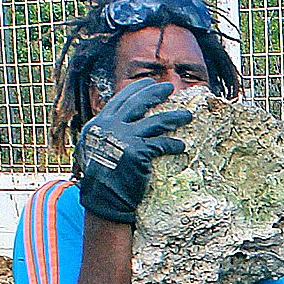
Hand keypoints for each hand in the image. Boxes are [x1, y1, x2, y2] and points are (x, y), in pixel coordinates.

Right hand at [73, 78, 190, 225]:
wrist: (102, 200)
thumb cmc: (101, 179)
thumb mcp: (95, 150)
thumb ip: (106, 134)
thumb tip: (120, 122)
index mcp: (99, 124)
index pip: (120, 100)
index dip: (137, 89)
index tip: (150, 83)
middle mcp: (109, 127)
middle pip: (138, 103)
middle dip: (156, 93)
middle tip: (170, 88)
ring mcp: (123, 139)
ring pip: (155, 122)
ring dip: (174, 117)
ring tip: (187, 116)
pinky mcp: (137, 153)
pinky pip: (161, 144)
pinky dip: (173, 144)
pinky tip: (181, 146)